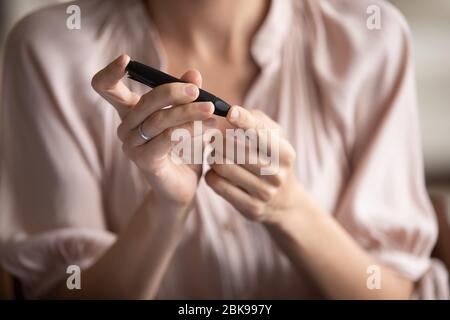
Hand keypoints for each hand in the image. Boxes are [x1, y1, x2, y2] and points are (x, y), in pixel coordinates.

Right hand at [92, 54, 215, 206]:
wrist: (182, 187)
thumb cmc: (182, 150)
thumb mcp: (187, 118)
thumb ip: (187, 96)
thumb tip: (194, 73)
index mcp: (131, 112)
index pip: (106, 88)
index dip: (110, 72)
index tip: (126, 59)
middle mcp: (126, 127)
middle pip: (144, 101)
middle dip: (173, 92)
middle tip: (196, 91)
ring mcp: (132, 146)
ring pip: (160, 120)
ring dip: (188, 113)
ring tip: (210, 110)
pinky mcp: (144, 161)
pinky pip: (167, 139)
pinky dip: (189, 131)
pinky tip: (207, 129)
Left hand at [205, 106, 302, 223]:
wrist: (283, 202)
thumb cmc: (272, 160)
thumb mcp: (275, 139)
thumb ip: (257, 121)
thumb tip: (234, 112)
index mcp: (285, 154)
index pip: (262, 134)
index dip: (245, 121)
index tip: (230, 112)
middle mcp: (277, 174)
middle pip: (236, 149)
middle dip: (219, 140)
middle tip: (214, 139)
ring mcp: (264, 193)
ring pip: (224, 166)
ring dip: (213, 157)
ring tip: (214, 155)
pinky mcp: (251, 208)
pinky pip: (217, 184)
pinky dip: (211, 174)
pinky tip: (216, 172)